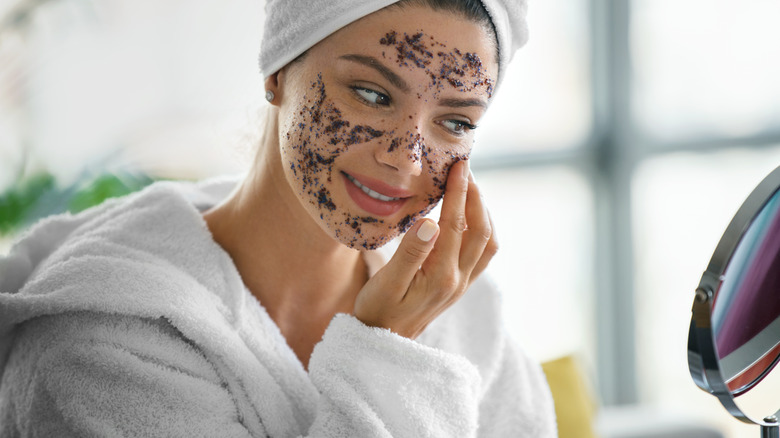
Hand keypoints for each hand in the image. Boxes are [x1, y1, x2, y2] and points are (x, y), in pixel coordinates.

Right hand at [353, 160, 497, 338]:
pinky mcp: (460, 285)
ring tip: (470, 187)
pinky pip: (483, 252)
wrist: (383, 344)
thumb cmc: (377, 311)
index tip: (458, 166)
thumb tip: (431, 221)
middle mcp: (458, 280)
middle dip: (475, 195)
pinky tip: (470, 215)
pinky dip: (482, 227)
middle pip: (480, 230)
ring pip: (488, 242)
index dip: (459, 192)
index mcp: (441, 276)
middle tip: (464, 169)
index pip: (456, 225)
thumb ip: (410, 253)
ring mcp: (463, 284)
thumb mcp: (386, 283)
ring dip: (483, 211)